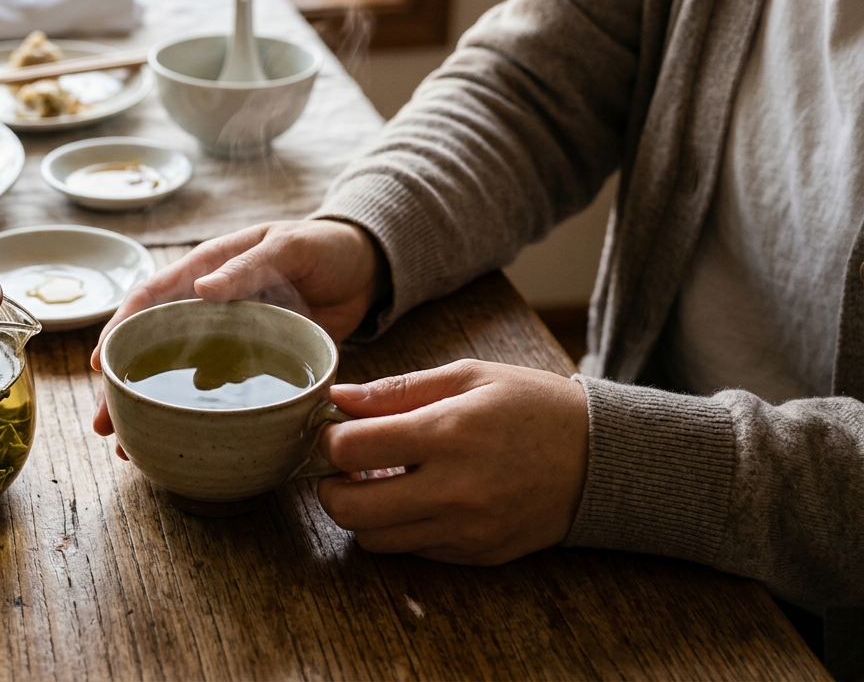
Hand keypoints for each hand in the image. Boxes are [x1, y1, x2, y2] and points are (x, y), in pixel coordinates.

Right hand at [90, 220, 389, 445]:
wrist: (367, 270)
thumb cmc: (323, 245)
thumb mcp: (288, 247)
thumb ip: (248, 267)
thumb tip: (201, 289)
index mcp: (205, 272)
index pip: (148, 300)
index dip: (118, 331)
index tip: (101, 364)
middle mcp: (207, 310)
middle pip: (150, 349)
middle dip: (121, 387)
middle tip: (103, 426)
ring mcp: (227, 341)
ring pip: (176, 378)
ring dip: (149, 411)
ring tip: (128, 448)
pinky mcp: (253, 366)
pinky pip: (217, 395)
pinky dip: (195, 418)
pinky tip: (177, 445)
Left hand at [317, 359, 588, 564]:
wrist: (602, 458)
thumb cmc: (533, 406)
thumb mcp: (469, 376)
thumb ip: (398, 389)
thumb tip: (340, 397)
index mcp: (447, 434)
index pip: (349, 449)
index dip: (329, 438)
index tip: (336, 430)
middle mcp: (453, 490)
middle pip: (349, 509)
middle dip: (330, 486)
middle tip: (344, 467)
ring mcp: (466, 530)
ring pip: (374, 539)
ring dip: (363, 512)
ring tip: (381, 482)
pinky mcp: (477, 555)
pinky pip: (413, 551)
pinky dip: (401, 528)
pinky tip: (417, 498)